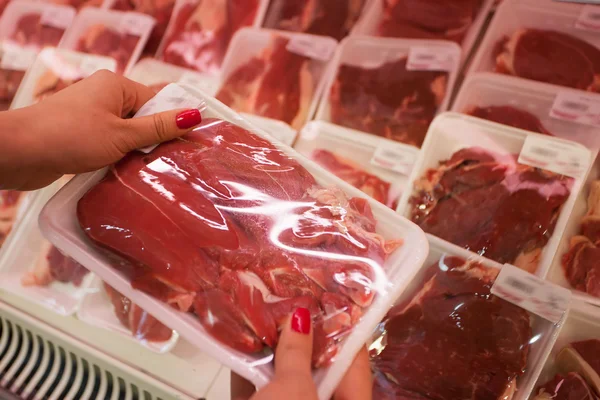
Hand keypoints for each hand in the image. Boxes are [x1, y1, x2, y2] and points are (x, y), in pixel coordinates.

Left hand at [0, 70, 201, 189]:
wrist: (19, 153)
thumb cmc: (71, 137)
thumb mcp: (122, 135)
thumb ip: (159, 127)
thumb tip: (194, 114)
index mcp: (116, 85)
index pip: (157, 101)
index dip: (173, 123)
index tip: (189, 146)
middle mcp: (104, 96)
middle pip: (143, 118)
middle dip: (154, 141)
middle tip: (171, 164)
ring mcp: (91, 116)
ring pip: (128, 134)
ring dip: (136, 153)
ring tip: (150, 172)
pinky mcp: (81, 135)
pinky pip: (111, 144)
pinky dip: (120, 157)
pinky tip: (127, 173)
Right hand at [231, 308, 372, 399]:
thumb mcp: (293, 393)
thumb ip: (297, 353)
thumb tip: (300, 317)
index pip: (353, 360)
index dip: (342, 325)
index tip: (326, 293)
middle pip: (317, 366)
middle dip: (300, 332)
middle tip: (289, 296)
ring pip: (286, 377)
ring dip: (273, 347)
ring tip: (266, 306)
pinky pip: (261, 389)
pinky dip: (252, 367)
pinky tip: (241, 337)